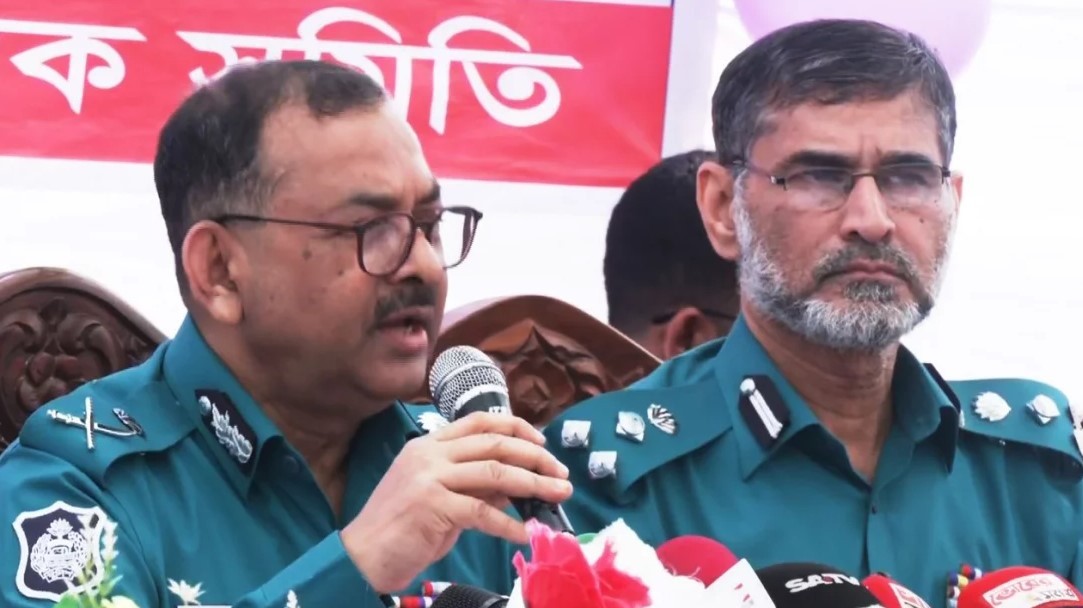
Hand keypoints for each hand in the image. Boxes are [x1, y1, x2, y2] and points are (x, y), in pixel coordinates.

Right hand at [341, 412, 572, 592]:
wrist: (363, 555)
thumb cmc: (401, 527)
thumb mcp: (441, 497)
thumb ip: (473, 485)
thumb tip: (516, 485)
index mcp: (429, 444)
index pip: (480, 422)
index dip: (516, 428)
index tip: (542, 442)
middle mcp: (429, 454)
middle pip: (495, 444)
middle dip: (535, 457)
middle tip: (561, 473)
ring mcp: (429, 478)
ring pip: (495, 473)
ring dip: (534, 484)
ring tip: (558, 494)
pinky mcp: (432, 506)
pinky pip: (483, 512)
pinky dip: (509, 524)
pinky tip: (526, 534)